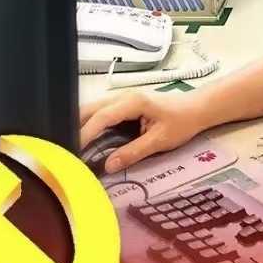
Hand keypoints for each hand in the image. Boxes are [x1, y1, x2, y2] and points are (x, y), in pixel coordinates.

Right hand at [78, 90, 209, 173]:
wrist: (197, 108)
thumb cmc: (182, 121)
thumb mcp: (160, 140)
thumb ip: (134, 152)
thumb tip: (109, 166)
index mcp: (133, 102)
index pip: (102, 117)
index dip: (86, 133)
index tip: (73, 150)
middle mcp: (124, 96)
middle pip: (91, 109)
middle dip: (76, 127)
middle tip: (65, 149)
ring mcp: (123, 98)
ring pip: (93, 109)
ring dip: (81, 125)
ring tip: (72, 147)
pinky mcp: (124, 104)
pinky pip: (101, 113)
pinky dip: (91, 124)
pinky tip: (86, 140)